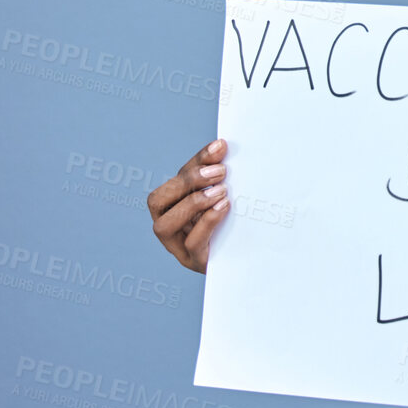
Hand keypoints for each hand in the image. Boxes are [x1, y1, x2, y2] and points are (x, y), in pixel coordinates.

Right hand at [147, 138, 229, 273]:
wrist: (250, 256)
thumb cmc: (234, 221)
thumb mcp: (224, 196)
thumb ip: (218, 175)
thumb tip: (221, 145)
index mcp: (173, 206)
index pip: (174, 180)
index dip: (195, 161)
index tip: (220, 147)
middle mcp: (168, 226)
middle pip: (157, 200)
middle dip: (188, 182)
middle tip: (220, 172)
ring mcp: (178, 247)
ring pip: (164, 225)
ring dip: (192, 203)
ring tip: (221, 191)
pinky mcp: (195, 262)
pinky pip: (192, 243)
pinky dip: (207, 222)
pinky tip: (224, 207)